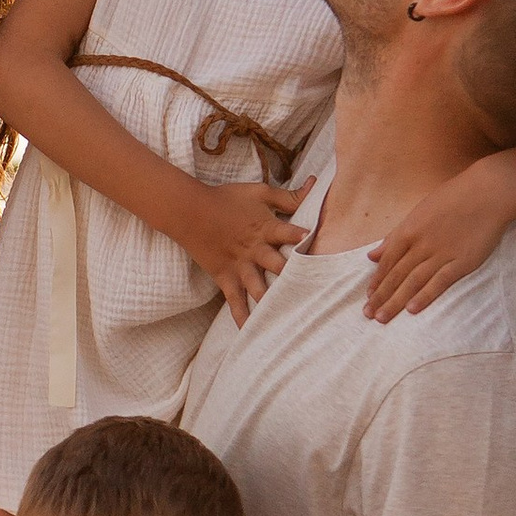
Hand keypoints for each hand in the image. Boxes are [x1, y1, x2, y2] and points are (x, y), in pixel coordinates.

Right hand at [173, 173, 314, 325]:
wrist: (190, 210)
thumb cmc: (226, 198)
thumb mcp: (259, 192)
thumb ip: (288, 194)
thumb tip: (315, 183)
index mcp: (266, 228)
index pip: (290, 235)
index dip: (304, 241)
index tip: (325, 250)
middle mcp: (256, 250)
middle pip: (279, 266)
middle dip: (296, 279)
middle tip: (316, 294)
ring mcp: (240, 267)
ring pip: (260, 289)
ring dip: (274, 303)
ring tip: (291, 319)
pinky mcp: (225, 278)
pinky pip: (235, 302)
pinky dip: (243, 317)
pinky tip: (252, 332)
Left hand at [362, 161, 515, 320]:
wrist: (488, 192)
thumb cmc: (453, 198)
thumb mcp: (418, 212)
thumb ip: (395, 236)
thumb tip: (372, 255)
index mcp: (408, 230)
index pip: (387, 261)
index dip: (376, 281)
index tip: (368, 297)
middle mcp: (421, 244)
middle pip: (396, 274)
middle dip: (380, 296)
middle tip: (368, 315)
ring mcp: (441, 254)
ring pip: (413, 281)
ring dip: (395, 301)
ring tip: (382, 318)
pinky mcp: (462, 262)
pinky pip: (440, 282)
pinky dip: (425, 296)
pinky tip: (412, 310)